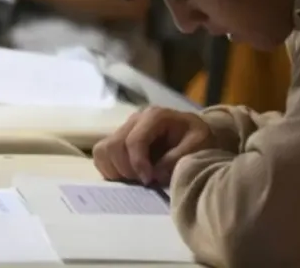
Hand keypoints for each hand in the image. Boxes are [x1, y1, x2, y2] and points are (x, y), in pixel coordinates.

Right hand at [93, 107, 216, 185]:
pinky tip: (127, 177)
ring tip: (135, 180)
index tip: (148, 181)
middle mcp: (135, 119)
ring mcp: (124, 129)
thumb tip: (154, 174)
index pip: (134, 140)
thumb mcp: (198, 146)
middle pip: (114, 145)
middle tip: (143, 182)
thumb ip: (177, 159)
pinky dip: (109, 169)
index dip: (138, 164)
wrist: (195, 134)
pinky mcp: (118, 140)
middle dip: (126, 169)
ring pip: (103, 150)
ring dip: (116, 170)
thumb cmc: (198, 139)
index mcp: (155, 116)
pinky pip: (101, 155)